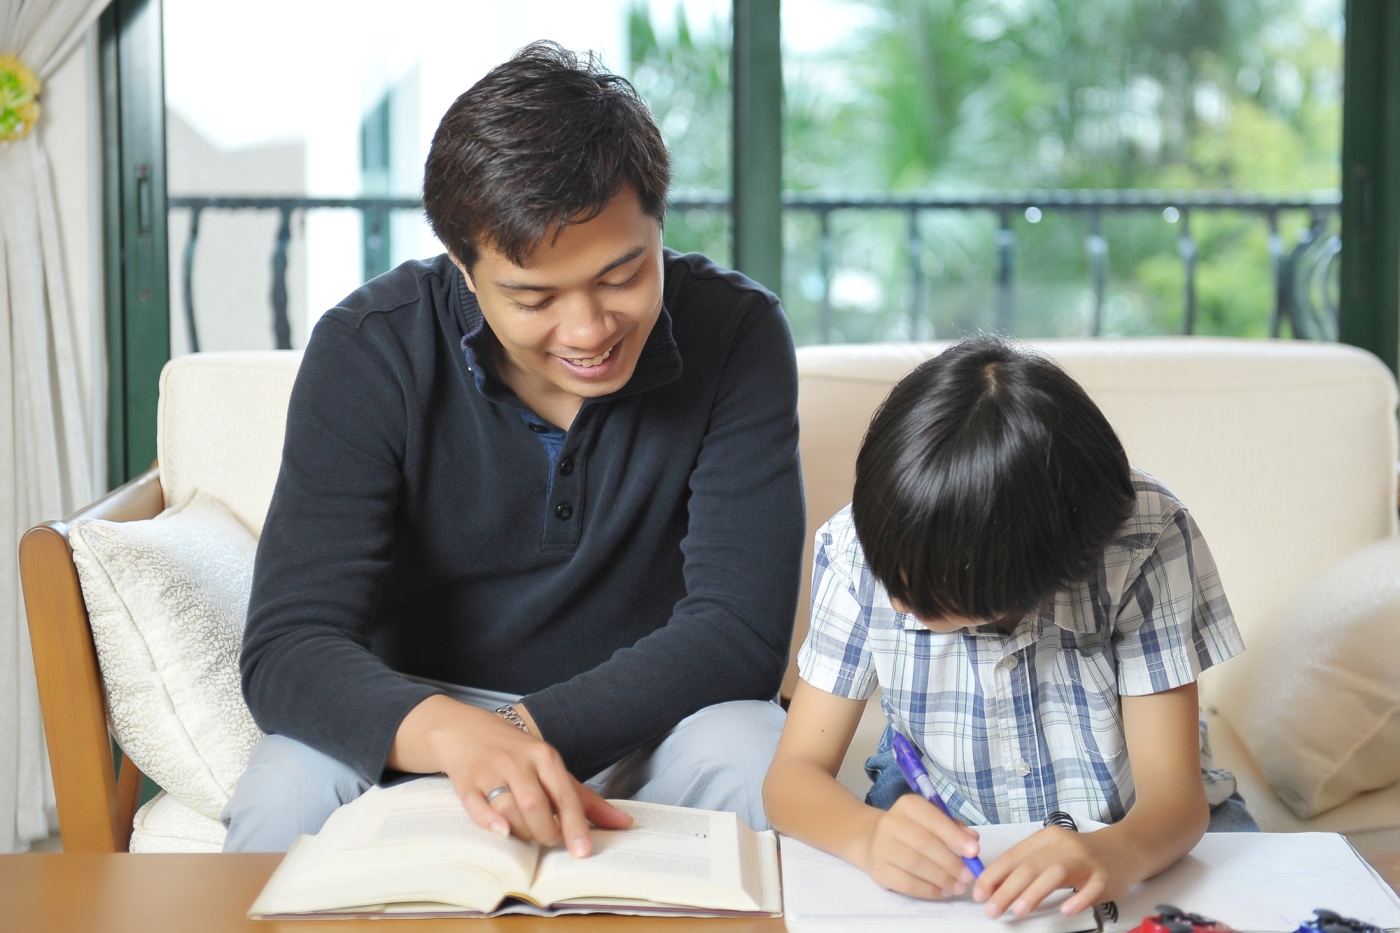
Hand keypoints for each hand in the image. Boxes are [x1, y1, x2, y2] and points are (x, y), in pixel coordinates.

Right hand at [390, 695, 631, 855]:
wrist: (465, 729)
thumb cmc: (515, 753)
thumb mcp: (551, 768)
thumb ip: (586, 800)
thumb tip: (624, 824)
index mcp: (545, 757)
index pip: (565, 796)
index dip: (575, 827)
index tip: (583, 852)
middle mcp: (519, 761)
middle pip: (537, 805)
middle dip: (546, 832)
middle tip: (548, 841)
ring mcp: (492, 770)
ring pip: (510, 807)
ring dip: (522, 831)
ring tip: (526, 834)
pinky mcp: (467, 781)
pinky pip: (477, 806)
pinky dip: (490, 821)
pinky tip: (502, 832)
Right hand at [854, 793, 980, 899]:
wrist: (871, 839)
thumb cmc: (910, 829)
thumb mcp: (930, 820)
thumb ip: (953, 827)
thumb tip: (973, 839)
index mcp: (907, 805)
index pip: (933, 819)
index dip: (954, 836)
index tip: (975, 851)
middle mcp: (890, 823)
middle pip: (924, 843)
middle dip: (951, 861)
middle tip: (969, 875)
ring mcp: (881, 847)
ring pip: (915, 865)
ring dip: (942, 878)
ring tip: (959, 886)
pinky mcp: (878, 870)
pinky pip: (906, 884)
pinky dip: (929, 890)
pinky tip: (943, 892)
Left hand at [972, 825, 1123, 918]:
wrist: (1124, 848)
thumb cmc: (1081, 855)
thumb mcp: (1051, 853)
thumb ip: (1026, 866)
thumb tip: (995, 887)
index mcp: (1046, 838)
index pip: (1014, 856)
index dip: (993, 875)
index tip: (979, 893)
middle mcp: (1064, 845)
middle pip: (1030, 866)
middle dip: (1007, 889)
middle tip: (992, 908)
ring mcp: (1086, 860)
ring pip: (1056, 873)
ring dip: (1034, 892)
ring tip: (1018, 909)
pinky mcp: (1105, 876)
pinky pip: (1091, 888)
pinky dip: (1077, 899)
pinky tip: (1065, 910)